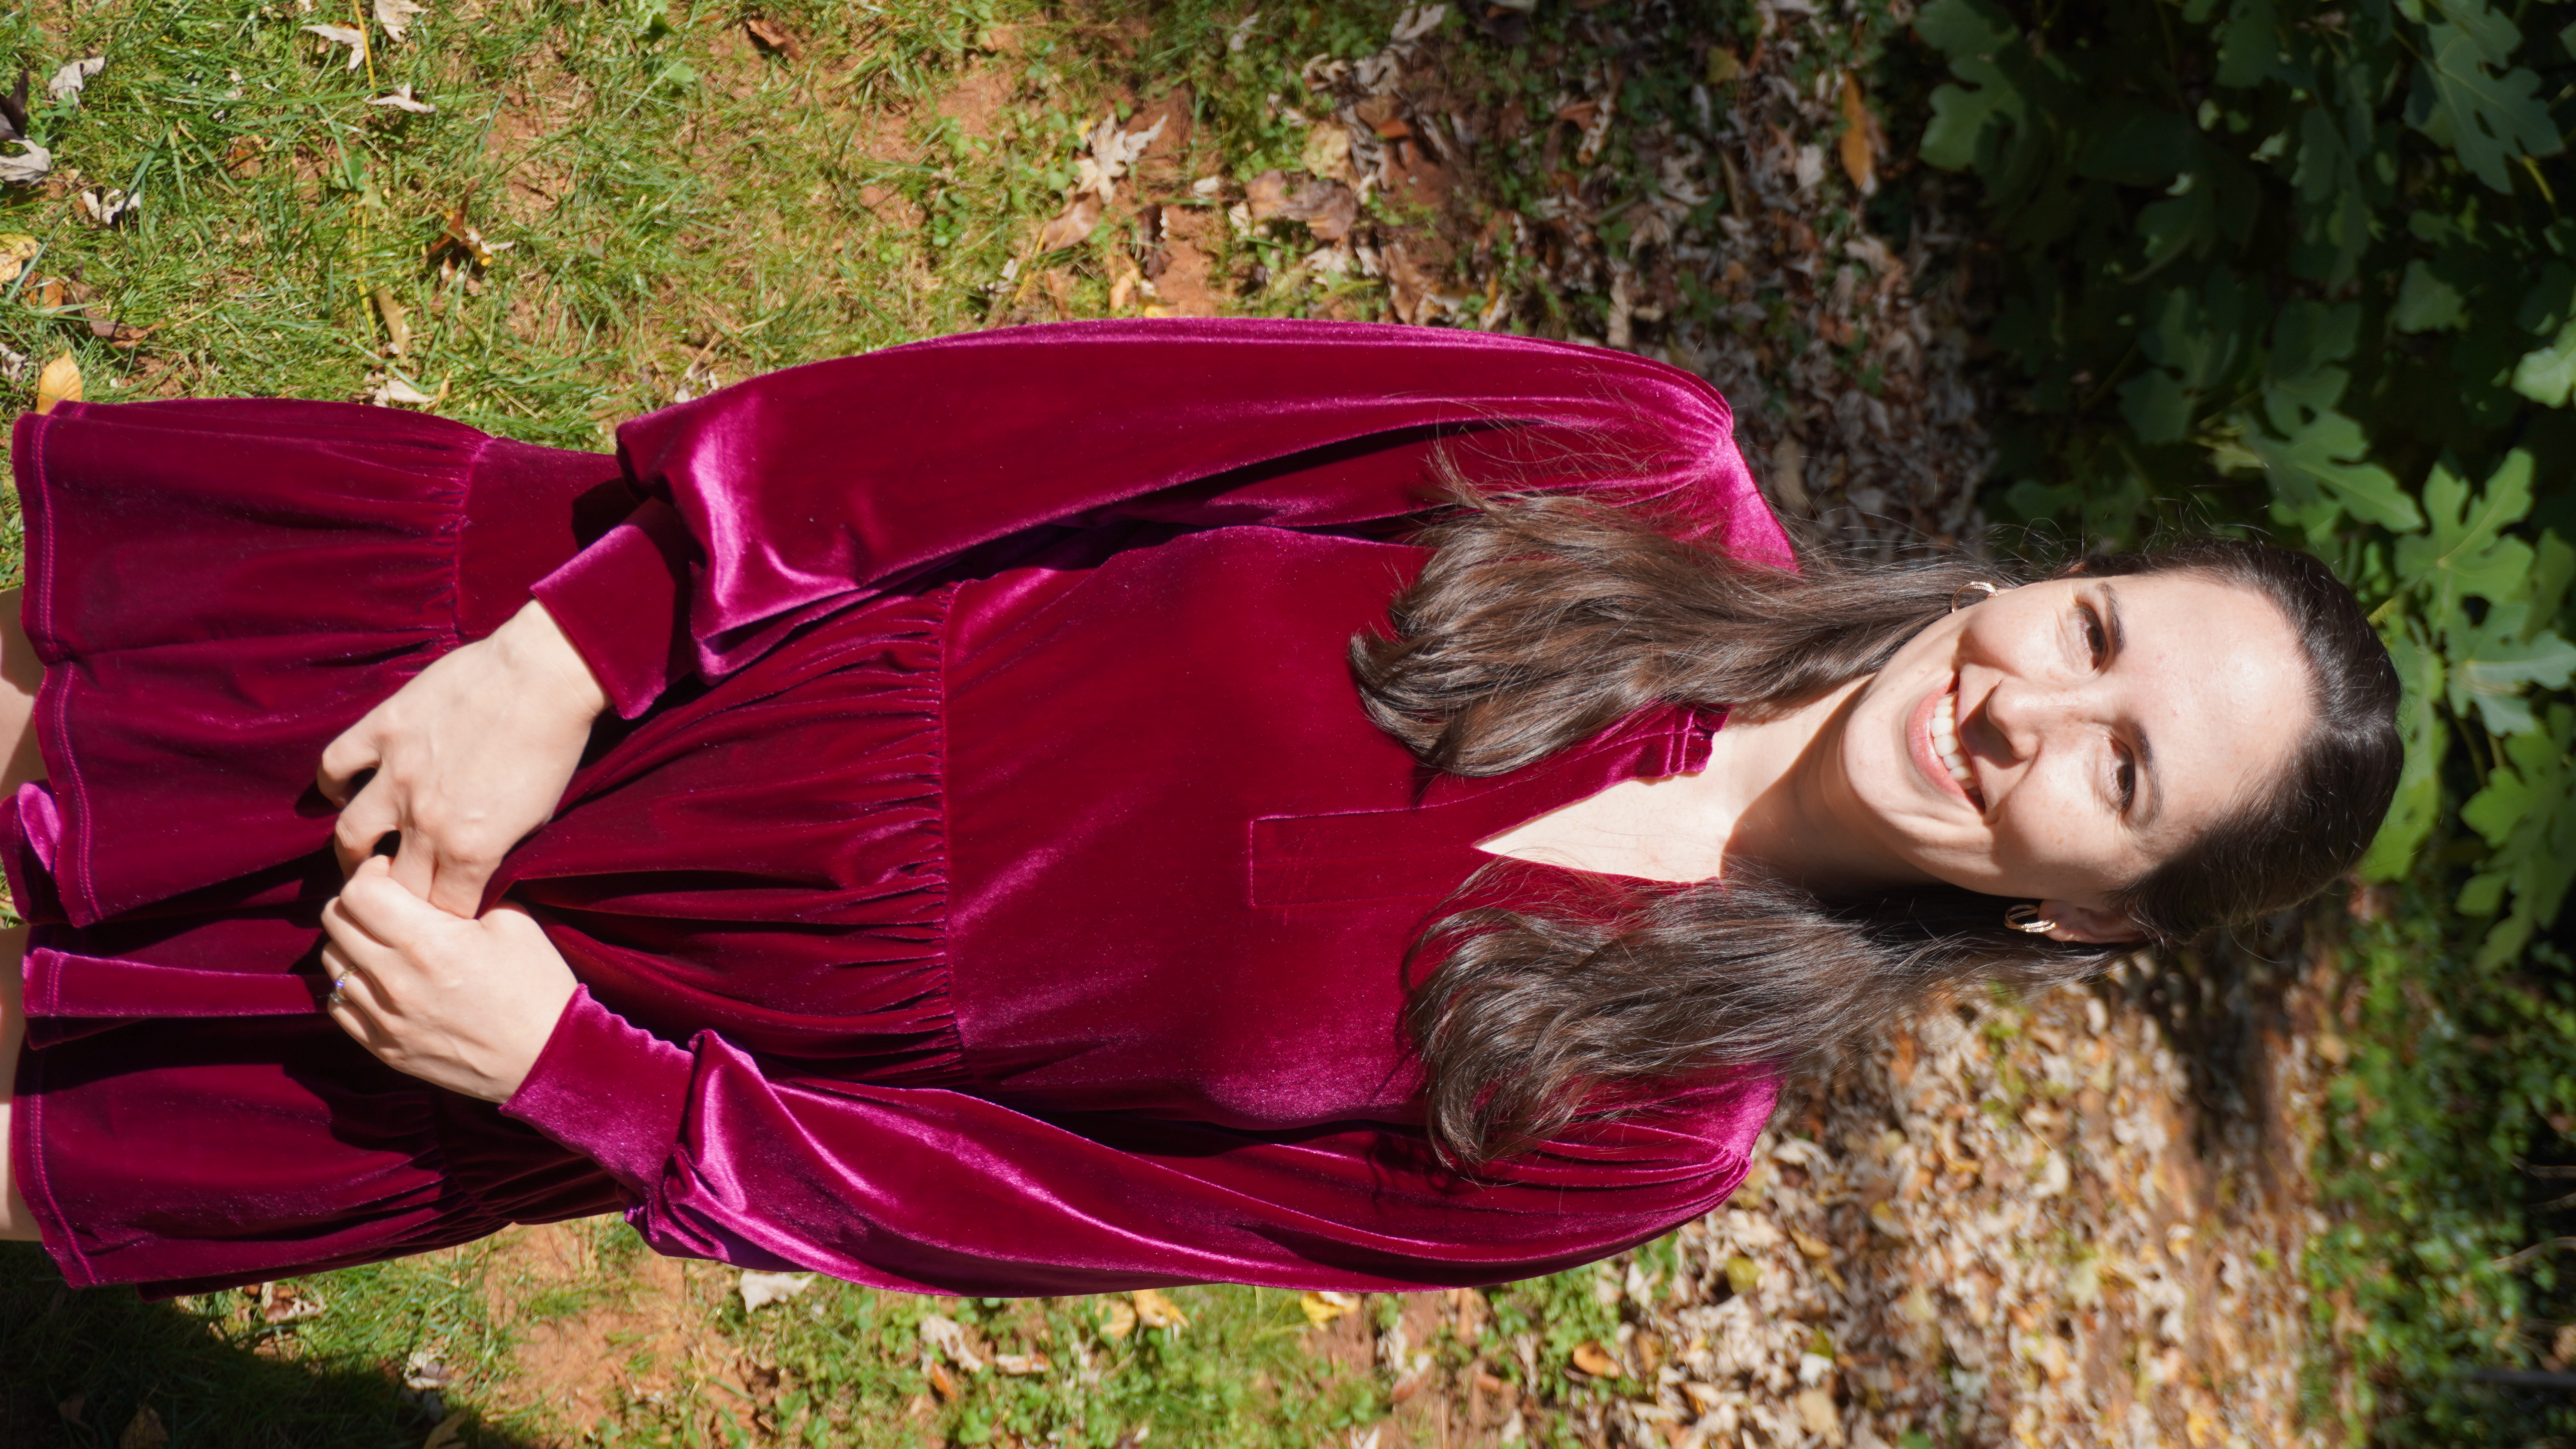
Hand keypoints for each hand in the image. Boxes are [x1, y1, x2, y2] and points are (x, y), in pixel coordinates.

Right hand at [320, 601, 607, 915]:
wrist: (545, 677)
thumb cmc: (553, 747)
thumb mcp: (538, 818)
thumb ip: (497, 853)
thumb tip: (473, 876)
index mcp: (471, 849)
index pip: (442, 909)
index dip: (442, 912)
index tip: (442, 906)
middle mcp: (426, 820)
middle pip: (395, 883)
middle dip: (399, 892)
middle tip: (399, 885)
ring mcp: (399, 774)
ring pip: (351, 835)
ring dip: (353, 852)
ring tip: (361, 853)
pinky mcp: (383, 729)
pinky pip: (335, 766)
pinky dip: (334, 785)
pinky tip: (346, 792)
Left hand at [320, 855, 579, 1101]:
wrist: (547, 1058)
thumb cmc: (536, 986)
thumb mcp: (513, 922)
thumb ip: (465, 893)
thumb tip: (434, 876)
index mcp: (428, 942)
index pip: (359, 891)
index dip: (374, 872)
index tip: (396, 875)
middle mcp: (395, 980)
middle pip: (335, 920)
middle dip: (358, 902)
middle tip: (388, 904)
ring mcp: (385, 1018)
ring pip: (332, 961)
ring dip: (352, 943)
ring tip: (386, 943)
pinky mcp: (384, 1047)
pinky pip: (338, 1004)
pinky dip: (353, 985)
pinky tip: (382, 980)